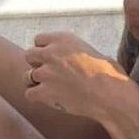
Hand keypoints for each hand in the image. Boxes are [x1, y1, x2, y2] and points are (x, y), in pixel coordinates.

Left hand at [24, 31, 138, 120]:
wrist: (111, 95)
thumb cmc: (110, 75)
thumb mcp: (93, 52)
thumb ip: (75, 52)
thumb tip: (72, 59)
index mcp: (63, 39)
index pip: (39, 40)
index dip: (45, 50)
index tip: (52, 59)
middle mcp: (51, 52)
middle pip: (29, 55)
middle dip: (37, 64)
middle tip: (50, 74)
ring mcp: (46, 72)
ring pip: (27, 76)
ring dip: (37, 82)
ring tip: (52, 89)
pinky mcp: (44, 92)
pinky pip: (29, 94)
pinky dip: (37, 98)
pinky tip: (51, 99)